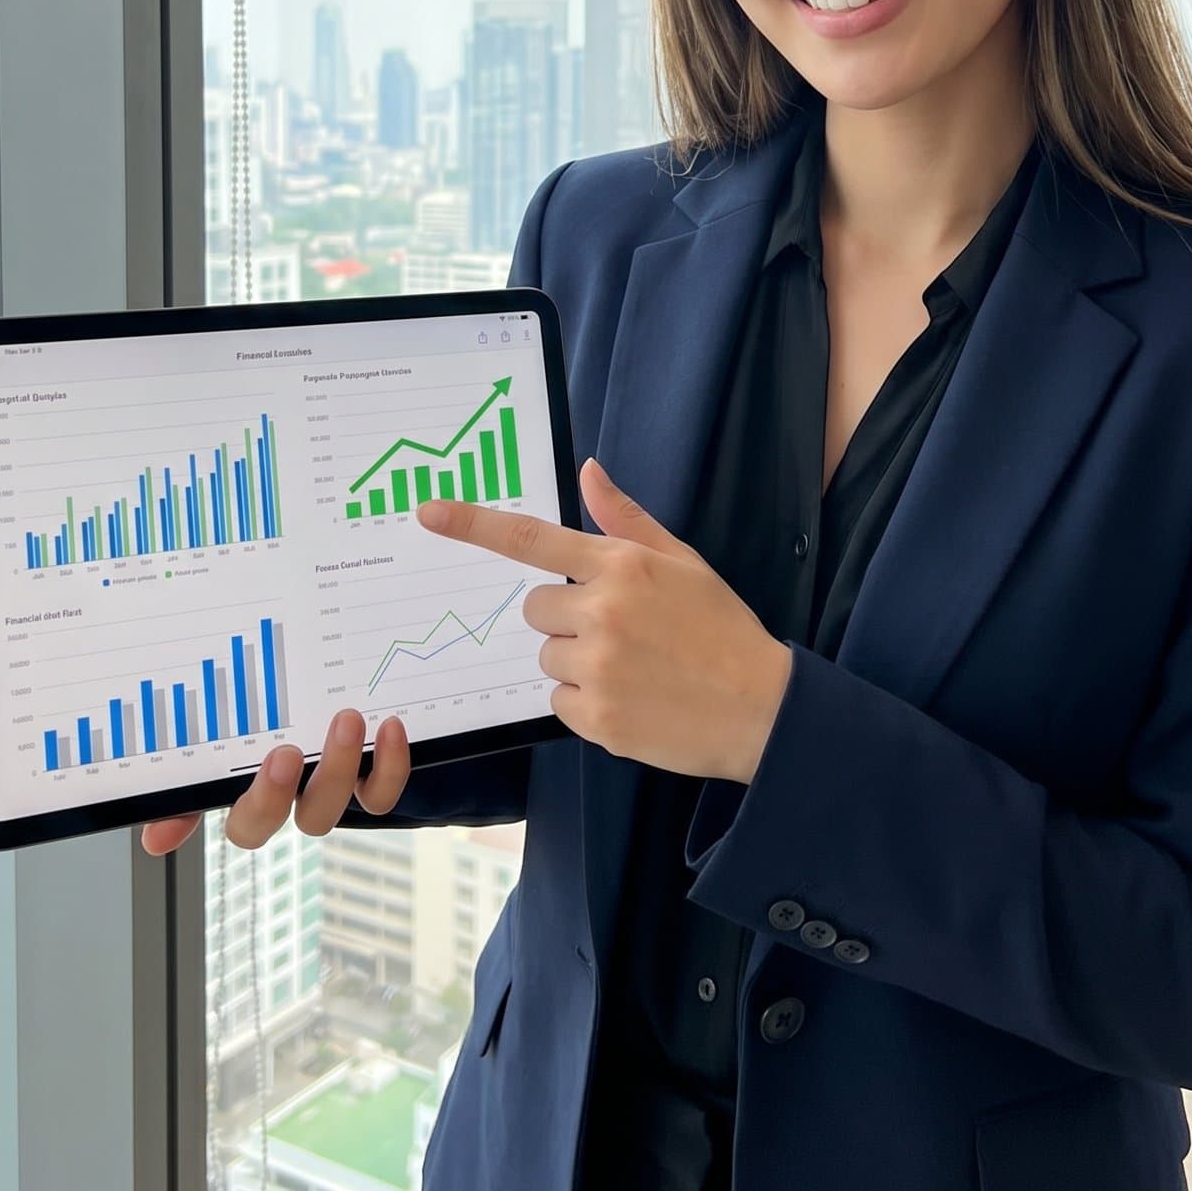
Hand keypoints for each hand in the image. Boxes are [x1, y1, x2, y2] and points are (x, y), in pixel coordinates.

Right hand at [139, 707, 412, 854]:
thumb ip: (198, 730)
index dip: (180, 825)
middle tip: (282, 754)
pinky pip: (379, 794)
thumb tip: (157, 811)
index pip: (188, 801)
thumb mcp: (243, 694)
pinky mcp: (373, 779)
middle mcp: (280, 791)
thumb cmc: (290, 687)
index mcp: (240, 773)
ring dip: (336, 770)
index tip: (159, 835)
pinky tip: (390, 728)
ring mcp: (325, 789)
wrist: (360, 674)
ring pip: (322, 810)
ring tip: (348, 720)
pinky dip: (390, 767)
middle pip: (260, 822)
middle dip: (268, 797)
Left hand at [414, 456, 791, 783]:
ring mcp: (597, 667)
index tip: (429, 513)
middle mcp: (602, 610)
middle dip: (564, 619)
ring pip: (547, 657)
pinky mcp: (596, 717)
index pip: (532, 539)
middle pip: (535, 608)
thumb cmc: (722, 629)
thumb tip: (587, 472)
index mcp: (622, 565)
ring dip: (576, 663)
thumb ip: (626, 521)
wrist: (761, 708)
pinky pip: (559, 702)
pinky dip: (587, 704)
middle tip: (617, 632)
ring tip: (633, 668)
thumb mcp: (684, 562)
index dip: (474, 524)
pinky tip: (632, 699)